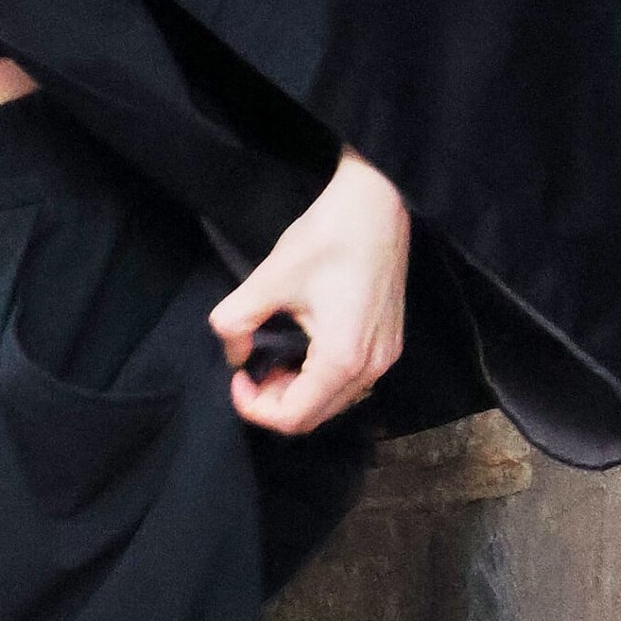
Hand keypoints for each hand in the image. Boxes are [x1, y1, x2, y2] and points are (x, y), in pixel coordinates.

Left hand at [208, 145, 409, 433]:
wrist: (376, 203)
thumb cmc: (327, 237)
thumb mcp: (270, 278)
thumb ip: (236, 320)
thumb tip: (232, 351)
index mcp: (342, 359)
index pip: (294, 417)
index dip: (254, 407)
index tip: (235, 377)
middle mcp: (371, 368)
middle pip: (316, 416)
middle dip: (274, 403)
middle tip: (249, 373)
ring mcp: (385, 357)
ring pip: (335, 402)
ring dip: (298, 393)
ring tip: (272, 363)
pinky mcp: (389, 343)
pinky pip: (351, 382)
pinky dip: (321, 380)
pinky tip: (301, 353)